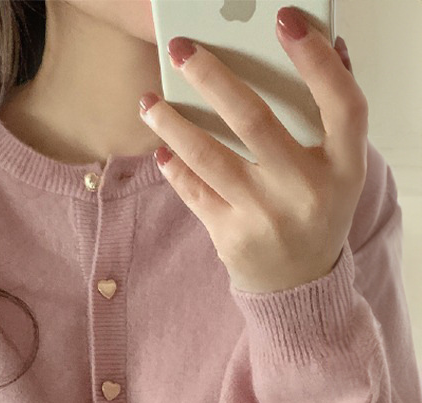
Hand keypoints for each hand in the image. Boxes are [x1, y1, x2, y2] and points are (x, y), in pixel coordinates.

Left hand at [138, 6, 366, 293]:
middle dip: (213, 78)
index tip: (285, 22)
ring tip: (149, 101)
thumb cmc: (317, 214)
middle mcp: (304, 189)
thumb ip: (334, 115)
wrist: (298, 284)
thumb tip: (327, 48)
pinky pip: (193, 190)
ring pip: (209, 156)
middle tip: (183, 50)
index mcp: (344, 166)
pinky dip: (174, 166)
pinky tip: (162, 147)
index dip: (316, 59)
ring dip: (172, 123)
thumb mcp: (340, 170)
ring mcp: (263, 215)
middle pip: (254, 121)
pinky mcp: (230, 235)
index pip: (341, 102)